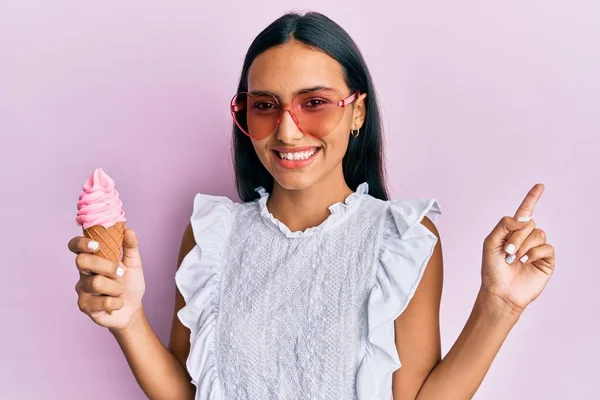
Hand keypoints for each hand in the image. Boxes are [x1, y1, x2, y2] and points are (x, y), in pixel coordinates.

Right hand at [68, 229, 145, 330]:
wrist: (133, 308)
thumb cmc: (130, 283)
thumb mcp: (134, 264)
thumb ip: (130, 247)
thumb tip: (129, 230)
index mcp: (93, 259)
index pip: (75, 246)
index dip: (81, 243)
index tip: (96, 245)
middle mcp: (83, 273)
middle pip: (82, 261)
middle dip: (106, 266)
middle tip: (120, 273)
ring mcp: (82, 290)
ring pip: (96, 283)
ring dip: (116, 287)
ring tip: (120, 291)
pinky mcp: (85, 306)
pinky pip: (103, 302)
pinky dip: (117, 302)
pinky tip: (118, 303)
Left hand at [481, 184, 555, 314]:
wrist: (500, 292)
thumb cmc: (492, 269)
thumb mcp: (490, 243)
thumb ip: (503, 225)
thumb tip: (522, 218)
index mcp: (512, 233)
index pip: (524, 212)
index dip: (532, 198)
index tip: (540, 186)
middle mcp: (526, 239)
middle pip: (529, 223)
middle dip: (516, 236)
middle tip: (507, 251)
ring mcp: (537, 249)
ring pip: (538, 234)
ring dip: (523, 246)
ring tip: (514, 259)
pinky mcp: (546, 261)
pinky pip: (546, 247)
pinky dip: (534, 253)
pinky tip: (525, 262)